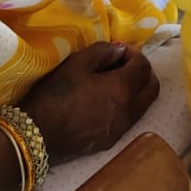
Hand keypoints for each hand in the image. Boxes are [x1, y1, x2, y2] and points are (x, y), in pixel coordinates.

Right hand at [16, 41, 158, 163]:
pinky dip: (128, 104)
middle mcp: (129, 111)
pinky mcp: (112, 140)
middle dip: (143, 70)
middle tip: (123, 63)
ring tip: (115, 80)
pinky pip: (131, 118)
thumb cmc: (55, 95)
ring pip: (145, 104)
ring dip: (137, 88)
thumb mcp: (76, 64)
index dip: (134, 53)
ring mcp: (122, 128)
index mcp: (122, 89)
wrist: (37, 136)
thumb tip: (120, 51)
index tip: (117, 49)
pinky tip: (107, 99)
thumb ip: (103, 52)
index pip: (143, 66)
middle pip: (152, 86)